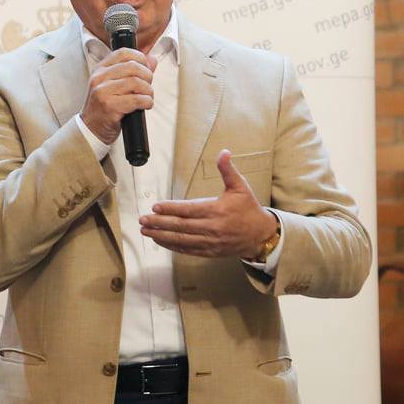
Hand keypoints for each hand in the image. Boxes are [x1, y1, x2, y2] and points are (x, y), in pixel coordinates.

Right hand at [80, 48, 153, 144]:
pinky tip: (146, 105)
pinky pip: (136, 99)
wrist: (92, 128)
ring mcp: (103, 92)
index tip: (146, 69)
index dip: (140, 58)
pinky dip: (147, 102)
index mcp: (100, 69)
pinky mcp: (109, 106)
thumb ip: (134, 71)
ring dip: (148, 91)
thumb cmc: (106, 106)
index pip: (123, 52)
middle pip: (133, 66)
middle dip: (147, 76)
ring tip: (147, 97)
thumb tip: (153, 59)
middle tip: (148, 86)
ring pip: (136, 82)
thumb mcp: (115, 84)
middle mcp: (99, 78)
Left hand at [138, 150, 277, 259]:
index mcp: (217, 210)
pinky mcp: (210, 252)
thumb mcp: (240, 186)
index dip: (171, 208)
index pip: (189, 209)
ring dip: (162, 236)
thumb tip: (224, 152)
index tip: (155, 206)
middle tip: (143, 219)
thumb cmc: (249, 209)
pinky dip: (173, 246)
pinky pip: (188, 250)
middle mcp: (212, 227)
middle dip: (160, 223)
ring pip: (182, 239)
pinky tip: (160, 241)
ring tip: (146, 231)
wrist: (260, 235)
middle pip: (181, 226)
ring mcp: (210, 242)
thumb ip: (228, 170)